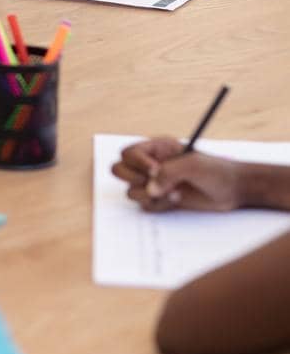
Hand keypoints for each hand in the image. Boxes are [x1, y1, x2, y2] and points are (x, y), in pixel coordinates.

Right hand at [112, 138, 246, 212]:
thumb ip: (168, 172)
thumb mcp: (193, 165)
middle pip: (120, 170)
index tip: (155, 170)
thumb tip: (149, 189)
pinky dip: (158, 205)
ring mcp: (155, 183)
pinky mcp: (160, 200)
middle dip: (134, 178)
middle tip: (154, 183)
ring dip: (150, 195)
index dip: (137, 162)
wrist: (233, 190)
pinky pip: (144, 205)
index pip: (129, 153)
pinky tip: (176, 200)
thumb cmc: (216, 171)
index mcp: (157, 148)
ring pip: (131, 190)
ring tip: (174, 193)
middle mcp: (151, 164)